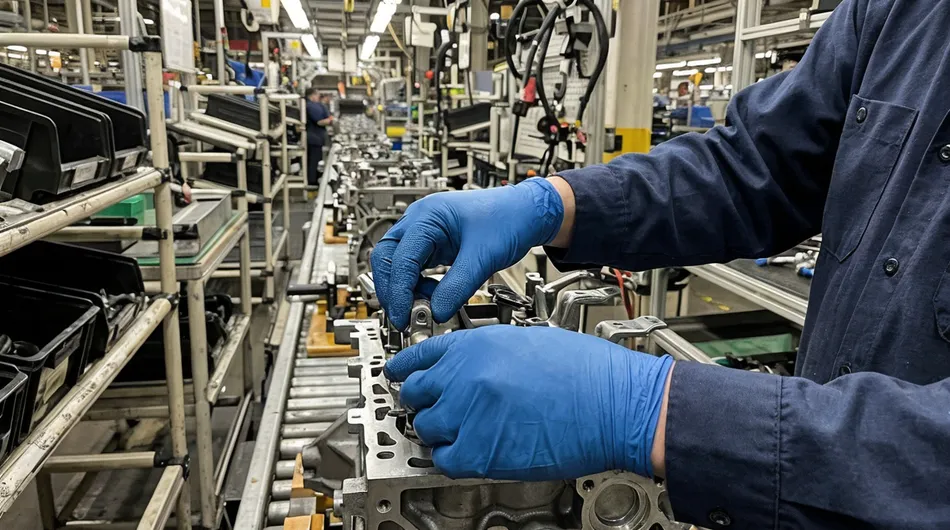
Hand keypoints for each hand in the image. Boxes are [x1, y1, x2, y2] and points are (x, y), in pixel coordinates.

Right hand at [371, 178, 564, 328]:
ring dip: (404, 290)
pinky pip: (414, 269)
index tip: (404, 316)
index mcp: (428, 216)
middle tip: (404, 317)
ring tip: (422, 308)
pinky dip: (417, 286)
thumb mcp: (483, 256)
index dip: (399, 291)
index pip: (399, 257)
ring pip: (397, 265)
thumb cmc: (510, 218)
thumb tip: (436, 313)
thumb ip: (457, 286)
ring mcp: (425, 233)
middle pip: (386, 259)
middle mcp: (420, 222)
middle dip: (393, 290)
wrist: (528, 213)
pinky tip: (431, 297)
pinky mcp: (434, 246)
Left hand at [384, 325, 673, 479]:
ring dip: (440, 431)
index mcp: (476, 345)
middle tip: (435, 408)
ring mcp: (468, 414)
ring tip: (463, 432)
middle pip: (415, 392)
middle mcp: (464, 376)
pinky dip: (453, 459)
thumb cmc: (587, 372)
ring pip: (427, 427)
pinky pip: (445, 460)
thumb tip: (470, 370)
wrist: (616, 403)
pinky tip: (471, 453)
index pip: (419, 356)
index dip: (407, 369)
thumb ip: (488, 354)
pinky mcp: (481, 452)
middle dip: (424, 401)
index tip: (400, 376)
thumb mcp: (528, 342)